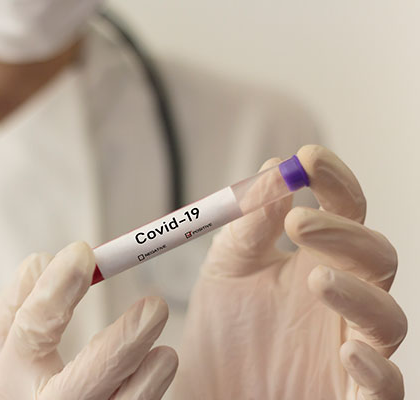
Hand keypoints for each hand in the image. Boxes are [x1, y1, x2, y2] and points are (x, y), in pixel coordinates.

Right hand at [0, 242, 177, 399]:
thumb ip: (21, 297)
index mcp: (7, 370)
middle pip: (84, 382)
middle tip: (155, 306)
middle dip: (122, 344)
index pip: (35, 326)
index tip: (84, 253)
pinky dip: (146, 390)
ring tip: (166, 353)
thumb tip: (51, 260)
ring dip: (148, 380)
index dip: (58, 288)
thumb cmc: (4, 374)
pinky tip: (159, 365)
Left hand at [175, 145, 405, 398]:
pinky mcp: (354, 398)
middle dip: (345, 233)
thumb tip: (272, 170)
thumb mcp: (227, 272)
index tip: (309, 158)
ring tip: (314, 278)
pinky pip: (385, 387)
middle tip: (299, 221)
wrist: (212, 395)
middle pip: (375, 257)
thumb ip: (248, 227)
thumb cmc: (225, 334)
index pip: (344, 212)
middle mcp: (341, 303)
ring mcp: (352, 350)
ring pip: (387, 317)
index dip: (335, 182)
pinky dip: (374, 368)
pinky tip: (346, 352)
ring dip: (357, 293)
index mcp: (315, 263)